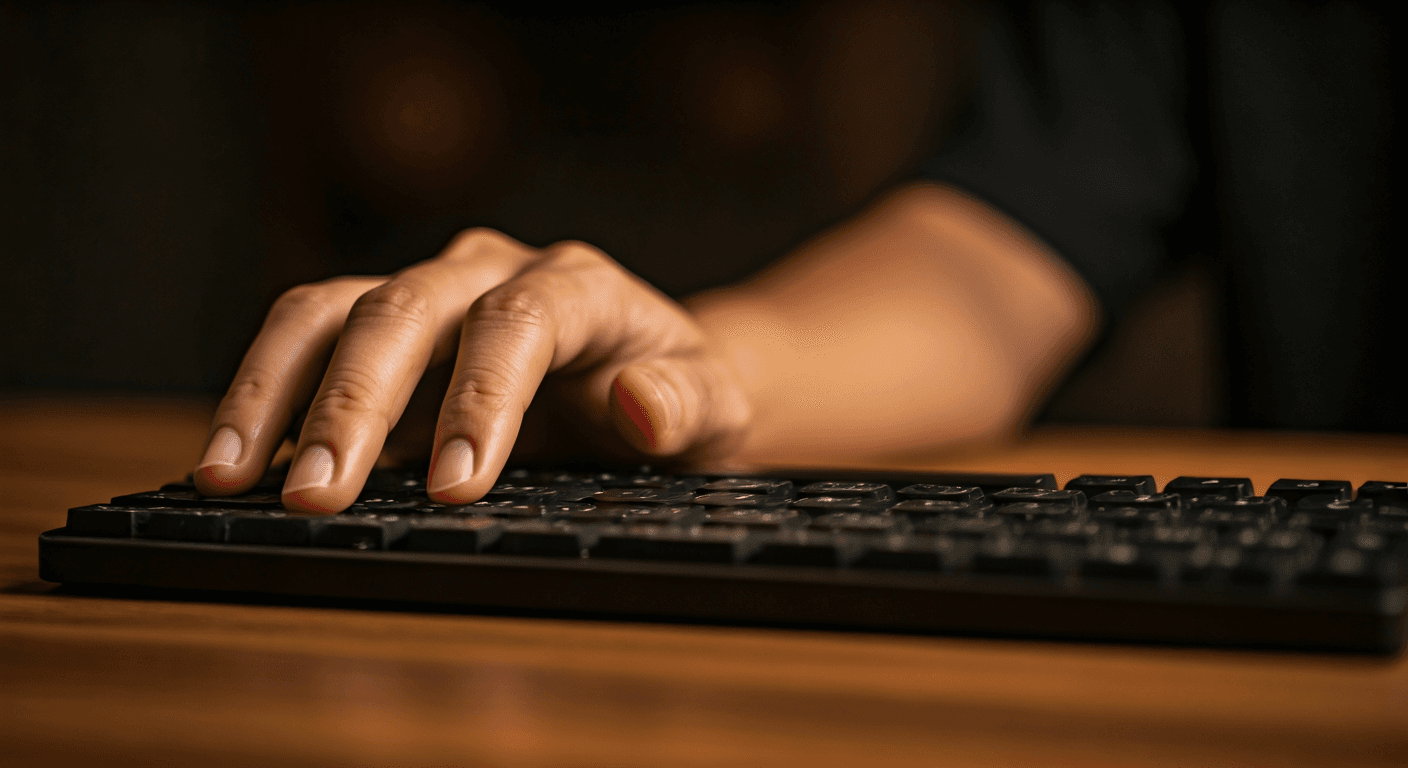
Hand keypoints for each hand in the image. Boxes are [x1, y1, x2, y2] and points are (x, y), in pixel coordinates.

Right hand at [192, 228, 751, 512]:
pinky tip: (234, 461)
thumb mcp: (716, 409)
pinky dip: (264, 396)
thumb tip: (639, 406)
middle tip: (317, 493)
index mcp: (580, 286)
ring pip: (330, 310)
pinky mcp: (383, 329)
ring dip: (274, 389)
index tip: (457, 484)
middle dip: (355, 404)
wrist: (649, 382)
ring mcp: (430, 293)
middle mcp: (492, 271)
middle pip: (405, 310)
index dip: (483, 396)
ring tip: (227, 474)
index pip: (520, 320)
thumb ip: (687, 403)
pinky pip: (309, 343)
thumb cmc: (680, 395)